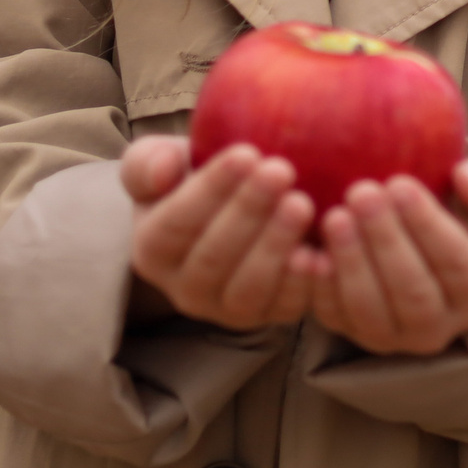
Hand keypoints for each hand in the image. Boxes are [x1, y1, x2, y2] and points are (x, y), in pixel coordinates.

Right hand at [124, 136, 322, 330]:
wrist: (237, 207)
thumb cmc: (195, 178)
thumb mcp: (159, 161)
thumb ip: (147, 163)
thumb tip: (164, 170)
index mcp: (153, 250)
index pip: (176, 223)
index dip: (211, 190)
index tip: (246, 153)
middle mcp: (185, 289)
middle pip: (214, 257)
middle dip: (249, 211)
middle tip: (281, 170)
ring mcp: (228, 309)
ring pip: (248, 288)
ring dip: (276, 245)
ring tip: (301, 202)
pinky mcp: (271, 314)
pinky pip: (287, 306)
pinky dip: (304, 282)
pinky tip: (320, 250)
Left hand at [311, 154, 467, 354]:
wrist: (425, 243)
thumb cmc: (462, 212)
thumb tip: (467, 179)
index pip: (455, 263)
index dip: (426, 225)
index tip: (400, 183)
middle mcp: (440, 327)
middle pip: (412, 290)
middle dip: (383, 240)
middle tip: (361, 192)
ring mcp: (393, 338)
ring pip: (370, 310)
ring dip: (350, 263)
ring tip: (334, 215)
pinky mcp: (353, 334)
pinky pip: (334, 316)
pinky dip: (320, 287)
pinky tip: (308, 250)